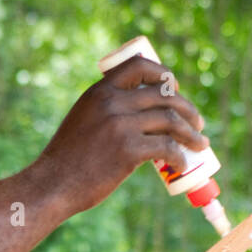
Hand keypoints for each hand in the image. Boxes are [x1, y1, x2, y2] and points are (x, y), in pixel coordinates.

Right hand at [35, 55, 209, 215]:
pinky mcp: (128, 151)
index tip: (175, 89)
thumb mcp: (83, 121)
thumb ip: (107, 111)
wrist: (51, 185)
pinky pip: (167, 147)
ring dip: (192, 134)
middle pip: (165, 95)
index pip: (139, 65)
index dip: (163, 74)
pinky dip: (180, 156)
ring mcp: (121, 126)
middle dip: (188, 109)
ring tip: (200, 145)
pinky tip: (182, 164)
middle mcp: (111, 102)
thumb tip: (145, 117)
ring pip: (171, 120)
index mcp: (99, 91)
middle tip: (198, 124)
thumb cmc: (67, 159)